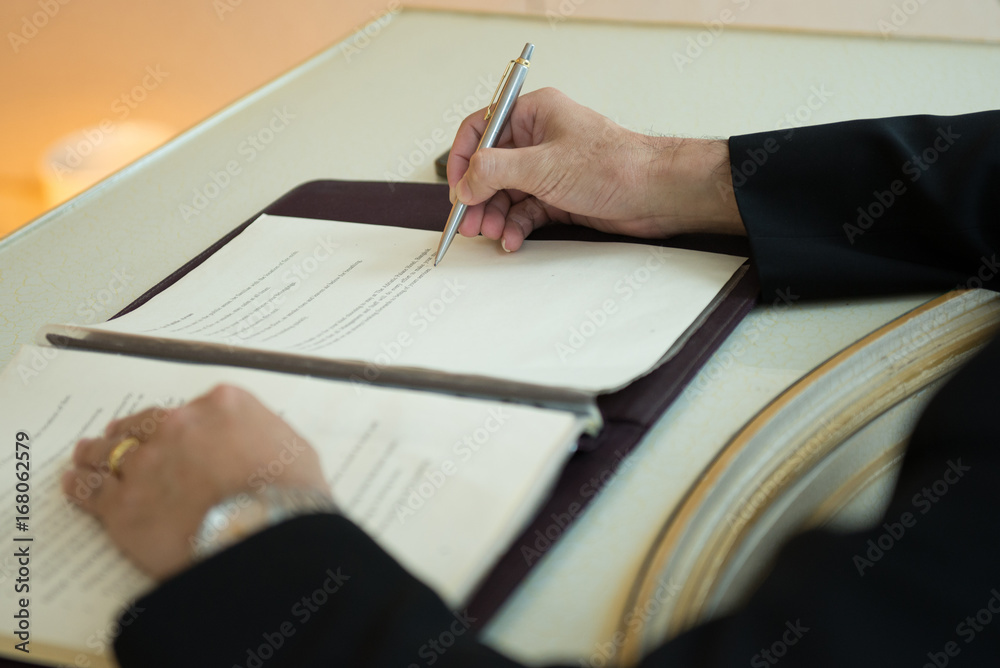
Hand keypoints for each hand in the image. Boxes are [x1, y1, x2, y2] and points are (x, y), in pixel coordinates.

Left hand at [61, 385, 328, 580]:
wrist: (265, 536)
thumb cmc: (291, 496)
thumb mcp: (292, 449)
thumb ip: (263, 435)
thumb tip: (256, 447)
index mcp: (222, 405)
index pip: (190, 408)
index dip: (178, 424)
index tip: (173, 432)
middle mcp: (178, 425)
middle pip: (144, 423)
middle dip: (132, 432)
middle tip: (120, 437)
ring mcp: (146, 463)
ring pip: (110, 451)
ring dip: (98, 452)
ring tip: (87, 456)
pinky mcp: (123, 505)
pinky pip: (91, 489)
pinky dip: (80, 485)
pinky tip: (75, 482)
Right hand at [448, 87, 744, 251]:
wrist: (656, 193)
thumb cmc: (615, 164)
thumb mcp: (543, 165)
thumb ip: (495, 171)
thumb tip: (464, 182)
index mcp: (534, 114)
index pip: (482, 128)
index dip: (463, 158)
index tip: (456, 187)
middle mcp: (539, 139)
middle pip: (491, 167)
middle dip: (478, 196)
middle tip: (470, 222)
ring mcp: (549, 169)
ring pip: (506, 193)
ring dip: (495, 215)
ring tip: (491, 234)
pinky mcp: (560, 196)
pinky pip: (525, 211)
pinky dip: (515, 226)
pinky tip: (512, 239)